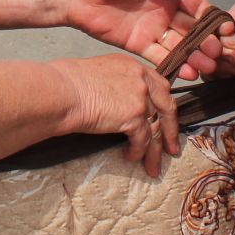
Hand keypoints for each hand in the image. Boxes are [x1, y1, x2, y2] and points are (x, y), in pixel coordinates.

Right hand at [51, 54, 179, 176]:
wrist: (62, 91)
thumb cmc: (66, 83)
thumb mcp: (98, 74)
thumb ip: (116, 85)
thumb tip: (116, 103)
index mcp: (132, 66)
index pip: (159, 86)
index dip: (164, 106)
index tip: (166, 120)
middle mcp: (141, 79)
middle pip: (166, 108)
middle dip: (170, 130)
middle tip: (172, 147)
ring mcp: (140, 97)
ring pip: (155, 129)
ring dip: (154, 151)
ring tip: (153, 167)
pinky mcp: (134, 116)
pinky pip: (142, 140)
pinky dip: (138, 152)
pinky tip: (131, 158)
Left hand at [58, 0, 220, 79]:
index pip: (197, 7)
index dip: (212, 19)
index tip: (226, 30)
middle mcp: (165, 13)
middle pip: (193, 31)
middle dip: (208, 42)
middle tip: (219, 54)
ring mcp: (152, 30)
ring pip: (180, 47)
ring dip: (195, 57)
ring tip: (208, 68)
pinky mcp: (138, 45)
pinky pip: (160, 57)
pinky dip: (175, 65)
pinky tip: (188, 73)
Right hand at [214, 0, 234, 73]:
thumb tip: (228, 40)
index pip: (217, 26)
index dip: (219, 41)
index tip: (234, 53)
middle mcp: (234, 28)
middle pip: (213, 44)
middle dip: (222, 56)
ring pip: (215, 57)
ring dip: (224, 66)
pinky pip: (224, 68)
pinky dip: (227, 73)